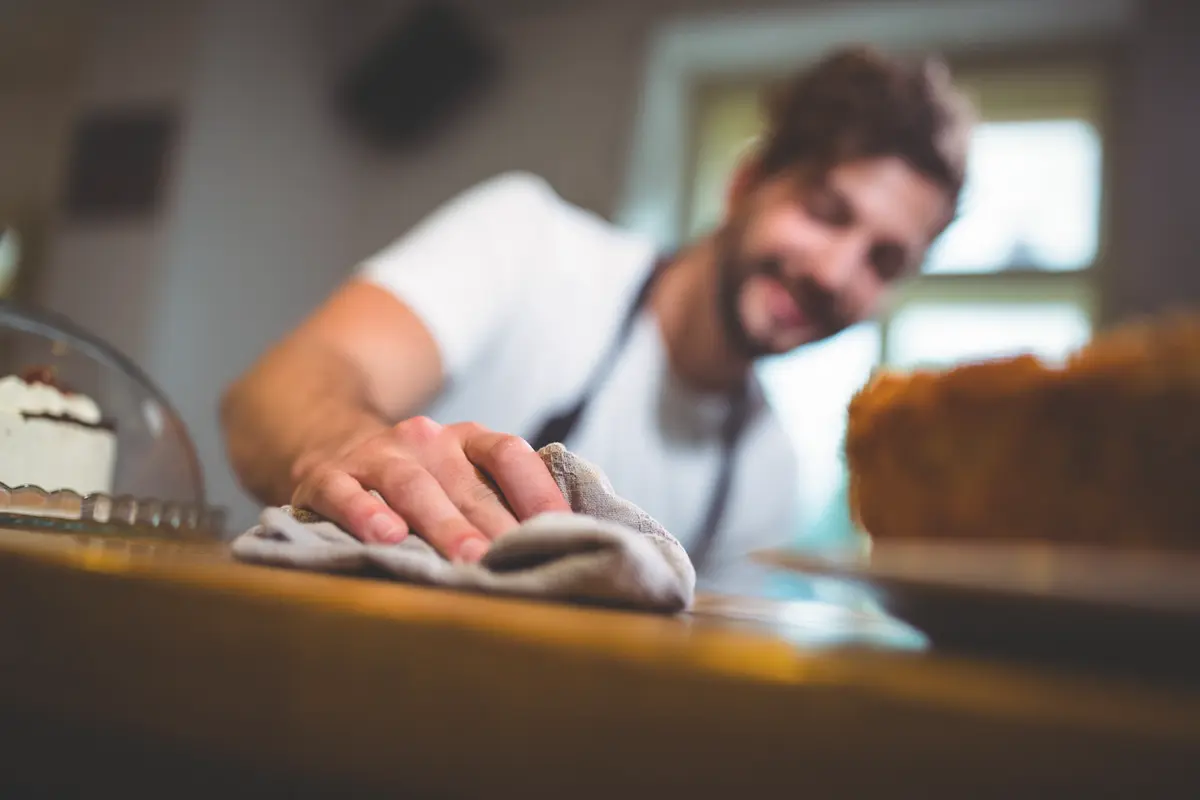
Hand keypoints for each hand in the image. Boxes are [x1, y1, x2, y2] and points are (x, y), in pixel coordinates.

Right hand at [291, 417, 569, 561]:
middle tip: (515, 560)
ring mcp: (376, 455)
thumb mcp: (458, 475)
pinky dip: (364, 512)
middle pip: (466, 483)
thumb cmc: (417, 481)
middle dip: (494, 524)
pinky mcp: (327, 477)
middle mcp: (425, 440)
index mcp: (466, 440)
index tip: (562, 528)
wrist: (327, 443)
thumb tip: (567, 540)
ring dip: (443, 524)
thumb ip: (500, 500)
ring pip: (412, 486)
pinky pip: (345, 493)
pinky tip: (386, 537)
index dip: (537, 490)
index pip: (509, 454)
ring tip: (467, 558)